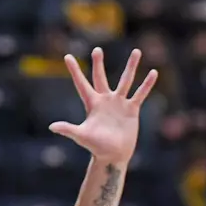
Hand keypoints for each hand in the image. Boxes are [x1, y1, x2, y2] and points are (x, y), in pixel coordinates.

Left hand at [49, 48, 157, 165]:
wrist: (114, 155)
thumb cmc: (96, 147)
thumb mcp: (82, 136)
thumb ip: (68, 129)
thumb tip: (52, 126)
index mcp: (92, 104)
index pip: (81, 83)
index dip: (74, 70)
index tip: (67, 56)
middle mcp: (105, 100)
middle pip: (101, 77)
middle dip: (98, 64)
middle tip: (97, 49)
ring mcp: (119, 103)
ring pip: (126, 80)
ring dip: (131, 66)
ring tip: (137, 51)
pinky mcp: (132, 109)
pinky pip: (140, 94)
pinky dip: (146, 84)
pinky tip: (154, 73)